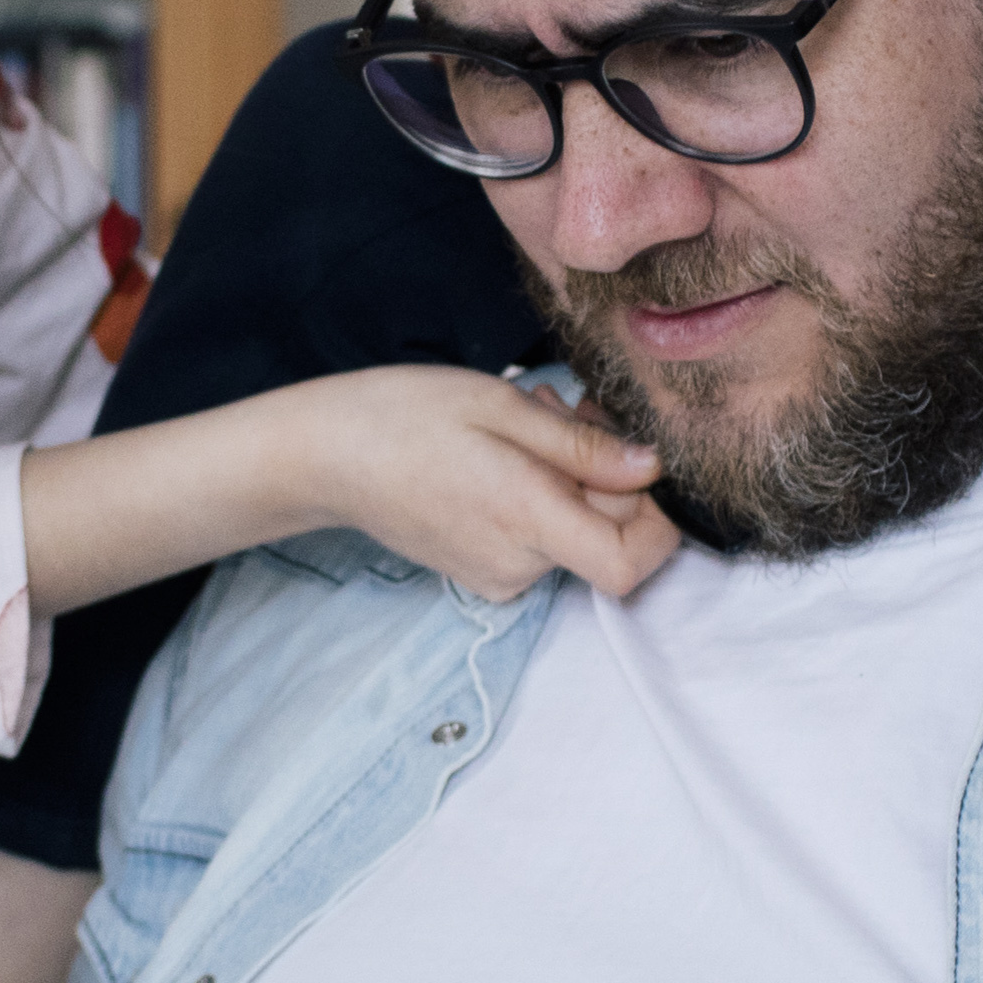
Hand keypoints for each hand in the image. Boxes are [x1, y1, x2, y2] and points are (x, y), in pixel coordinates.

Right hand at [279, 366, 680, 604]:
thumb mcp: (501, 406)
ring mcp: (497, 575)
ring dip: (572, 475)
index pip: (628, 564)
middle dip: (610, 473)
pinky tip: (508, 451)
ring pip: (575, 532)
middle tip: (570, 408)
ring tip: (528, 420)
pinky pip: (541, 538)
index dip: (657, 523)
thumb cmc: (404, 416)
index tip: (643, 468)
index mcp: (524, 517)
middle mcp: (517, 564)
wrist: (325, 456)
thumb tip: (652, 469)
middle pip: (607, 538)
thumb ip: (583, 445)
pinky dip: (543, 494)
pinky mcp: (483, 573)